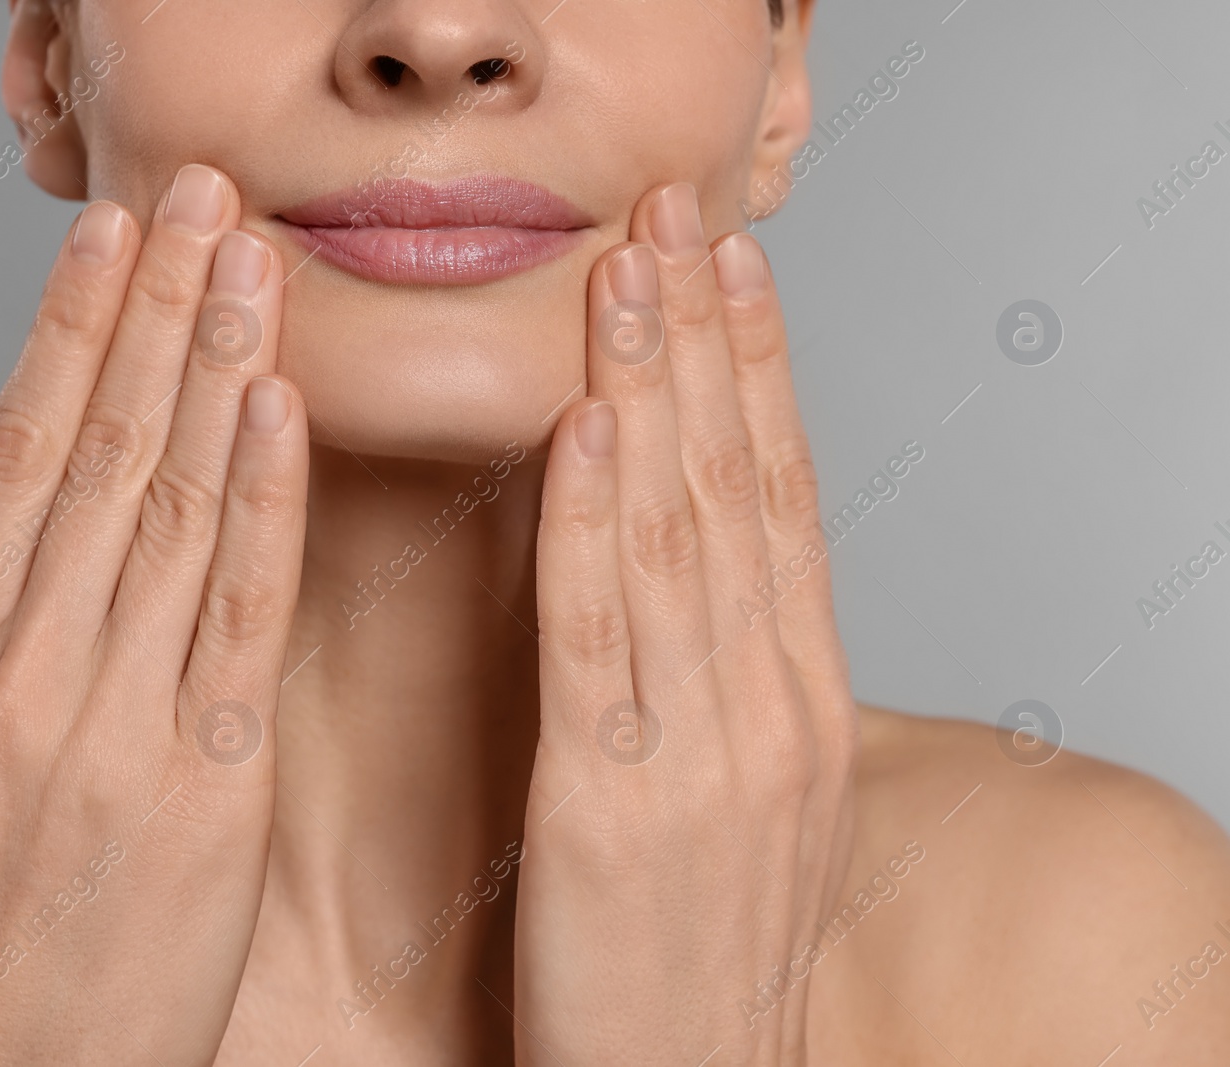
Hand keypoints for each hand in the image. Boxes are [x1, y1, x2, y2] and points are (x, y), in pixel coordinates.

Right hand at [0, 165, 306, 1065]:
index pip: (9, 458)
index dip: (65, 336)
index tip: (109, 243)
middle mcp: (11, 674)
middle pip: (90, 454)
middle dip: (151, 314)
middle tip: (198, 201)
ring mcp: (101, 727)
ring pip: (161, 509)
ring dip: (210, 370)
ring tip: (248, 262)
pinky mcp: (198, 786)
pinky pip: (231, 617)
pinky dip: (255, 503)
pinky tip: (274, 410)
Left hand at [515, 184, 857, 1064]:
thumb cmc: (705, 953)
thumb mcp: (756, 805)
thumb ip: (739, 685)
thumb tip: (718, 583)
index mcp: (799, 701)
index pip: (783, 500)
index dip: (758, 374)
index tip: (732, 270)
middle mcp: (768, 706)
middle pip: (738, 487)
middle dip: (705, 342)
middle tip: (676, 219)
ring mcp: (701, 753)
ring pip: (676, 537)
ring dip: (649, 393)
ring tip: (628, 279)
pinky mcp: (613, 806)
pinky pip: (599, 640)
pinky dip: (591, 527)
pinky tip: (584, 436)